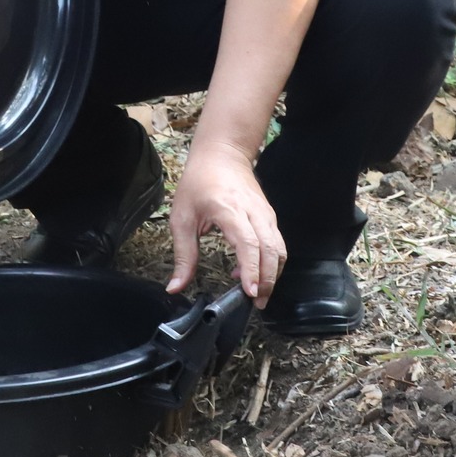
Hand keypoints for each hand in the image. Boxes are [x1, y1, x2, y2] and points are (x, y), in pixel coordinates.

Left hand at [166, 141, 284, 303]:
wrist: (222, 154)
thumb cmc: (199, 182)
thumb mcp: (182, 217)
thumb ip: (183, 255)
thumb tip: (176, 287)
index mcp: (229, 209)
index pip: (248, 243)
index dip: (251, 269)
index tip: (249, 291)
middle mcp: (253, 212)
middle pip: (271, 250)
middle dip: (266, 280)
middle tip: (255, 303)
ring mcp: (265, 214)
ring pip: (279, 249)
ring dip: (272, 274)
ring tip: (256, 294)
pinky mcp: (270, 217)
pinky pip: (277, 244)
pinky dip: (271, 263)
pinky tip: (250, 273)